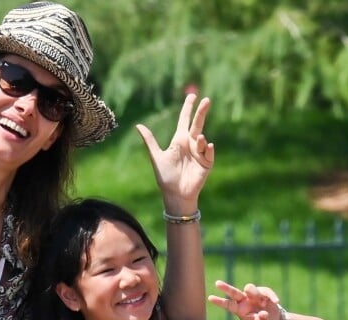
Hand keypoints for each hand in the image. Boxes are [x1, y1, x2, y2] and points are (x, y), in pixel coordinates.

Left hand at [136, 94, 213, 213]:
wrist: (175, 195)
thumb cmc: (165, 177)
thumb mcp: (156, 157)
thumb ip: (149, 141)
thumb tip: (138, 125)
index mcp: (179, 141)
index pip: (184, 121)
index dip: (188, 108)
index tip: (192, 96)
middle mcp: (190, 145)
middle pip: (197, 124)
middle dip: (201, 112)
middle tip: (206, 99)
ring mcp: (199, 154)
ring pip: (202, 139)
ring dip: (200, 138)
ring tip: (197, 139)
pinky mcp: (206, 163)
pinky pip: (209, 152)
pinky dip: (208, 148)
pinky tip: (207, 146)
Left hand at [209, 280, 281, 319]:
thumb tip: (263, 313)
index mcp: (240, 310)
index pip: (228, 305)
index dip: (219, 301)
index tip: (210, 298)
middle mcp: (245, 301)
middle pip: (234, 292)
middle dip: (226, 288)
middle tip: (217, 283)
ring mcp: (254, 296)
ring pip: (250, 289)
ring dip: (255, 293)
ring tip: (265, 303)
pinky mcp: (265, 294)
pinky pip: (266, 291)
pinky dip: (271, 295)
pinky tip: (276, 301)